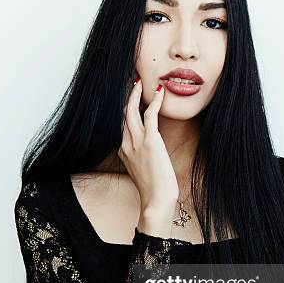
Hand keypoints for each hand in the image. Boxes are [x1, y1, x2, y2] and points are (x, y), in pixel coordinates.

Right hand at [118, 77, 178, 213]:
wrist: (156, 201)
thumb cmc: (154, 190)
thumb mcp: (143, 171)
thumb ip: (142, 158)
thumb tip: (149, 153)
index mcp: (123, 151)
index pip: (122, 124)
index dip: (126, 109)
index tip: (130, 98)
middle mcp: (126, 144)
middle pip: (123, 114)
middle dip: (127, 97)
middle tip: (131, 82)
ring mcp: (136, 142)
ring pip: (132, 111)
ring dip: (136, 94)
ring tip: (140, 81)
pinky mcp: (150, 141)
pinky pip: (150, 115)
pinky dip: (155, 102)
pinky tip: (160, 92)